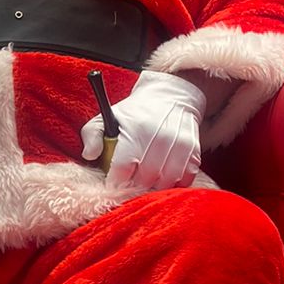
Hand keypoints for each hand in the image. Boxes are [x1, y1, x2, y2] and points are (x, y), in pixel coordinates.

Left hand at [81, 71, 204, 192]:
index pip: (123, 168)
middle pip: (144, 179)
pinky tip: (163, 178)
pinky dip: (174, 184)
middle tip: (129, 185)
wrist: (171, 97)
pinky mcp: (194, 151)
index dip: (115, 181)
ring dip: (154, 187)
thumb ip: (92, 135)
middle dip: (134, 186)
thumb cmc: (135, 112)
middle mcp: (160, 138)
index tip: (113, 184)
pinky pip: (184, 180)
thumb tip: (89, 155)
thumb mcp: (107, 116)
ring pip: (164, 183)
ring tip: (145, 182)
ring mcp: (179, 145)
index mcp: (136, 130)